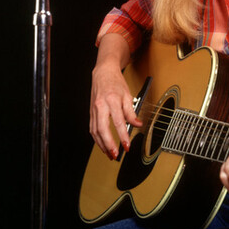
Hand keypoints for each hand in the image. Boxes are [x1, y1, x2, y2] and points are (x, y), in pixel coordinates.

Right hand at [89, 35, 141, 159]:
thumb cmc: (115, 83)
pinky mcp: (90, 113)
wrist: (103, 73)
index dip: (122, 136)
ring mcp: (93, 110)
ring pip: (95, 131)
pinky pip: (92, 128)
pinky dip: (97, 139)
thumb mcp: (127, 95)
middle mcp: (100, 106)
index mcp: (111, 100)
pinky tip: (102, 145)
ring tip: (110, 154)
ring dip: (102, 145)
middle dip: (108, 144)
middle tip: (115, 154)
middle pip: (103, 129)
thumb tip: (138, 124)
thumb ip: (131, 112)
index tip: (127, 146)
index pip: (118, 122)